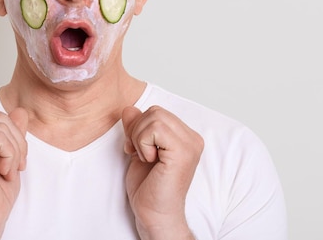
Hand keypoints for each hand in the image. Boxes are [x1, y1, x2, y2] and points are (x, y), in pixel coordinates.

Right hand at [0, 108, 28, 239]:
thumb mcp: (10, 156)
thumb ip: (12, 133)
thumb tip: (20, 111)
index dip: (15, 137)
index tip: (16, 162)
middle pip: (2, 119)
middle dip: (18, 143)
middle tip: (15, 168)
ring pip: (2, 128)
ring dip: (14, 153)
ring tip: (7, 172)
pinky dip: (9, 156)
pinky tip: (2, 172)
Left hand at [122, 106, 203, 239]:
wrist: (154, 214)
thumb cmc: (148, 188)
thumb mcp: (137, 150)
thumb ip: (136, 129)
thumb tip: (129, 109)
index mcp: (185, 137)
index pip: (157, 112)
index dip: (139, 128)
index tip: (136, 150)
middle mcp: (192, 139)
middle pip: (155, 111)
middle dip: (138, 131)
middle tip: (139, 154)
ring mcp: (190, 145)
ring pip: (154, 117)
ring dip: (140, 138)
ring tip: (146, 158)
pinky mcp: (183, 152)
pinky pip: (155, 129)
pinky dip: (143, 143)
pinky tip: (150, 161)